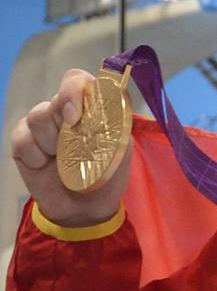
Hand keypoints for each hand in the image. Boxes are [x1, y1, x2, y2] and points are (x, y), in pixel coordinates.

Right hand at [11, 68, 133, 227]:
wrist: (87, 210)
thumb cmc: (107, 176)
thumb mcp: (121, 150)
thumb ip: (114, 124)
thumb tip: (101, 106)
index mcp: (90, 108)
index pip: (76, 80)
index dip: (73, 90)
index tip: (76, 116)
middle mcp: (64, 111)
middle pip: (55, 99)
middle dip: (65, 125)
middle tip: (75, 148)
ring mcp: (42, 127)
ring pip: (37, 116)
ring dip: (52, 142)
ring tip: (64, 161)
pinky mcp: (24, 144)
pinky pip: (22, 138)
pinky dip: (35, 155)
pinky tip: (45, 166)